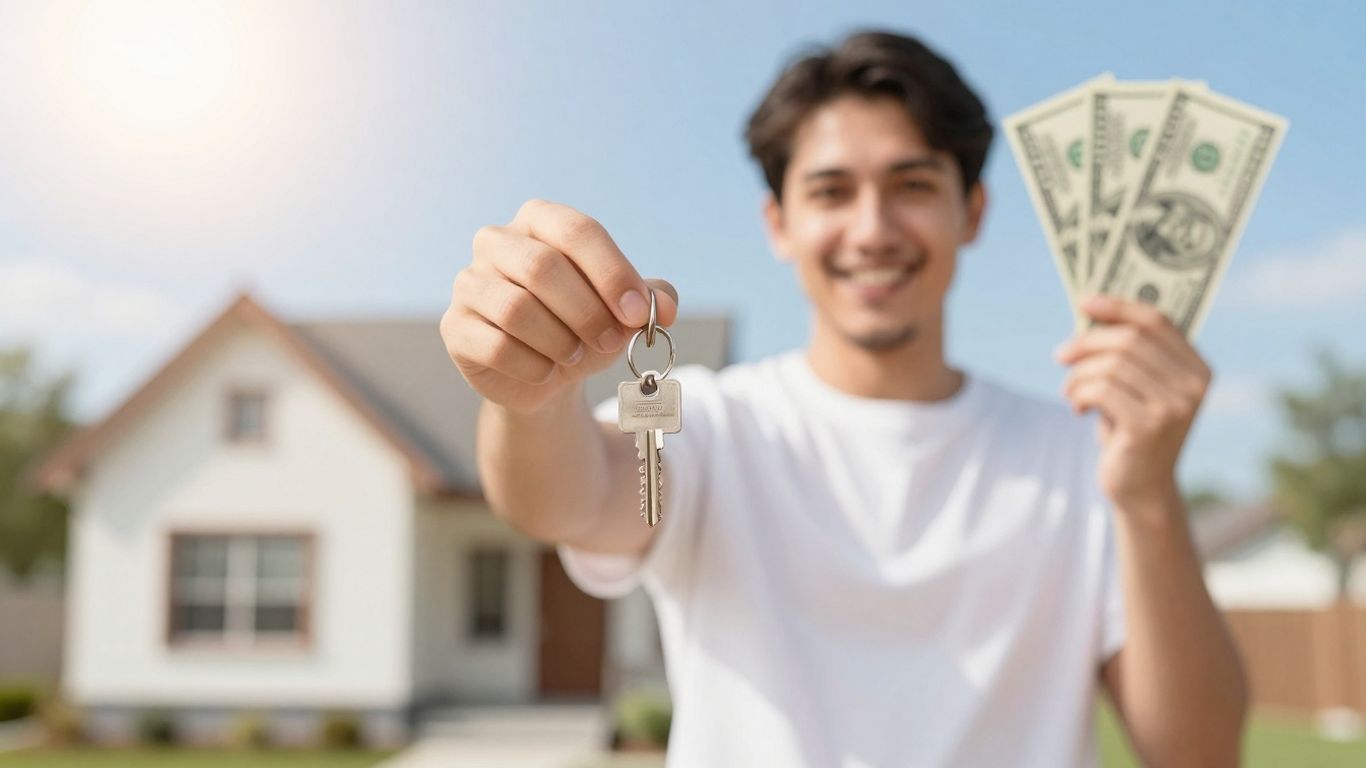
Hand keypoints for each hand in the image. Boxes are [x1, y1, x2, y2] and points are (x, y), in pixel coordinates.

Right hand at [441, 199, 678, 414]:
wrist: (543, 374)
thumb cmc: (584, 326)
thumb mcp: (623, 310)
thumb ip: (651, 299)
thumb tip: (665, 308)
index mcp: (540, 220)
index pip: (577, 231)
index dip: (613, 273)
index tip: (638, 314)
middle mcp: (496, 241)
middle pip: (543, 268)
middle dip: (588, 312)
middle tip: (612, 341)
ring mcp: (469, 282)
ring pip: (517, 309)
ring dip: (560, 341)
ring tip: (576, 355)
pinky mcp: (455, 327)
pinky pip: (496, 346)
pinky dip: (533, 366)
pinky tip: (545, 371)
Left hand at [1055, 295, 1210, 515]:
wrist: (1142, 489)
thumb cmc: (1131, 429)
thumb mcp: (1134, 388)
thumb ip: (1126, 355)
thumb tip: (1089, 312)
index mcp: (1198, 368)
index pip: (1157, 321)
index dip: (1119, 306)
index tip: (1084, 302)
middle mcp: (1193, 385)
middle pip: (1129, 340)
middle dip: (1087, 343)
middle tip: (1061, 355)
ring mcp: (1175, 407)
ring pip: (1111, 365)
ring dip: (1079, 376)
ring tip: (1071, 392)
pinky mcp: (1150, 427)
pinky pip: (1100, 390)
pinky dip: (1079, 394)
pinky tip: (1077, 409)